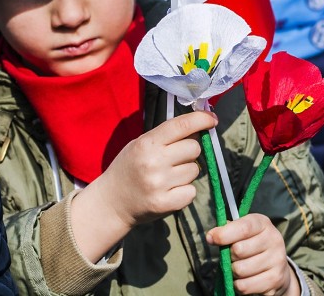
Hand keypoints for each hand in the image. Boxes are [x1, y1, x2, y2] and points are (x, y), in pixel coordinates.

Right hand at [91, 109, 216, 225]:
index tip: (212, 119)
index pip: (182, 125)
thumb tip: (199, 129)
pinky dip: (185, 191)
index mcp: (147, 144)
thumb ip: (166, 136)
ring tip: (168, 177)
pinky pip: (192, 191)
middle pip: (194, 148)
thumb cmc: (129, 168)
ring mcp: (160, 184)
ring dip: (187, 172)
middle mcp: (154, 162)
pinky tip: (170, 191)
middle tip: (175, 158)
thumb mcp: (140, 144)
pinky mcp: (166, 204)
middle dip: (189, 151)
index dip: (202, 119)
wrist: (112, 202)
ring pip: (195, 170)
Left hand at [206, 213, 300, 295]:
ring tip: (240, 268)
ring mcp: (277, 261)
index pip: (244, 228)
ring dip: (234, 272)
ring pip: (240, 270)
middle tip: (234, 257)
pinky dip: (239, 285)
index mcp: (263, 224)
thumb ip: (227, 231)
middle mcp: (274, 240)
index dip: (224, 234)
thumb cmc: (253, 246)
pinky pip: (245, 286)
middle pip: (238, 250)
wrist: (277, 267)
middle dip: (230, 256)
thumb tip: (211, 237)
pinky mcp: (275, 280)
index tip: (211, 239)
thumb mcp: (243, 232)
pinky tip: (246, 279)